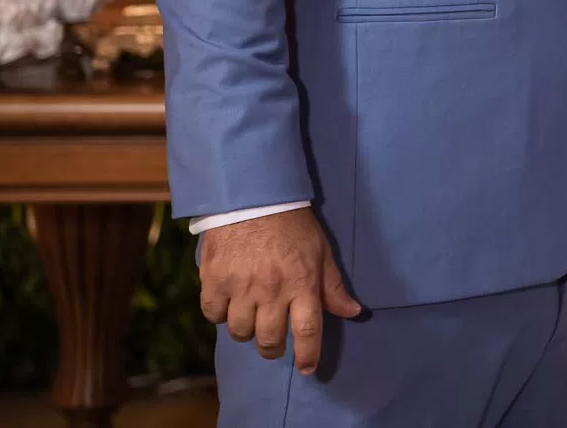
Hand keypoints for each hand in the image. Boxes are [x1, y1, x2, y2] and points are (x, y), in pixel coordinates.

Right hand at [198, 207, 361, 375]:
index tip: (308, 368)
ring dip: (247, 331)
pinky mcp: (214, 281)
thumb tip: (353, 312)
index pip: (308, 330)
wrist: (252, 197)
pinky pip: (213, 315)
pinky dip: (220, 315)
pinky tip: (228, 303)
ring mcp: (241, 287)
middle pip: (270, 339)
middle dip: (273, 348)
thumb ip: (333, 286)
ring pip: (240, 332)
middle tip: (274, 341)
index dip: (308, 355)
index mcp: (302, 283)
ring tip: (251, 317)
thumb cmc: (292, 225)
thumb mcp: (321, 251)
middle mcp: (272, 290)